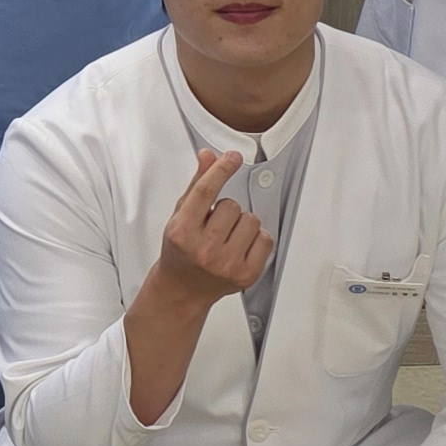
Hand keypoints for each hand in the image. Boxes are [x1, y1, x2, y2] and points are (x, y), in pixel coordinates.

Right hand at [153, 148, 272, 314]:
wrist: (183, 289)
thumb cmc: (181, 251)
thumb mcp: (180, 216)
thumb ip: (196, 185)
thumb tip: (208, 156)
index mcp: (182, 232)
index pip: (205, 191)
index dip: (221, 170)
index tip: (233, 157)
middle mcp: (203, 249)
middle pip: (231, 205)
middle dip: (226, 209)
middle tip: (215, 225)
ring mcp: (226, 264)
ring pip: (251, 220)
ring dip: (242, 223)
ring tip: (227, 236)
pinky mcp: (246, 275)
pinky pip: (265, 239)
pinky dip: (256, 239)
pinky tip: (240, 246)